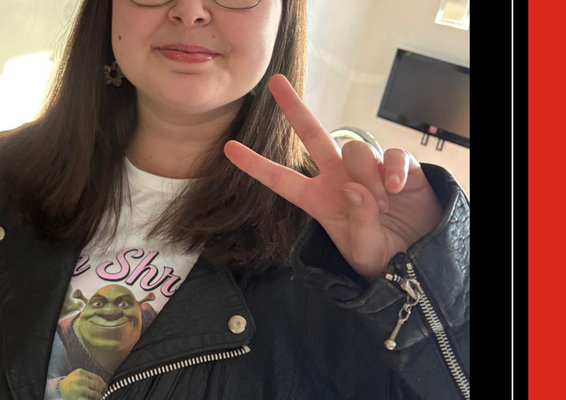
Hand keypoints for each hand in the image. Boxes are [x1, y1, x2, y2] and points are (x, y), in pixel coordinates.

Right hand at [58, 368, 107, 399]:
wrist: (59, 389)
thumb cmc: (71, 382)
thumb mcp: (79, 375)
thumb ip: (90, 377)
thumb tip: (104, 384)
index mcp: (82, 373)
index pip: (97, 378)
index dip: (103, 384)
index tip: (104, 388)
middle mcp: (81, 380)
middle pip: (97, 386)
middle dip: (102, 391)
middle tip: (102, 394)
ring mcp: (79, 390)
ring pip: (95, 394)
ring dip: (99, 397)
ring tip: (99, 398)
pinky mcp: (78, 398)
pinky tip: (93, 399)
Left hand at [224, 74, 442, 280]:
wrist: (419, 257)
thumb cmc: (383, 255)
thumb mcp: (364, 249)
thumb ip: (358, 222)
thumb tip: (353, 187)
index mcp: (318, 200)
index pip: (281, 179)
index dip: (255, 165)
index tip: (228, 148)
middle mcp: (339, 178)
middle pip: (313, 135)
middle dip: (294, 108)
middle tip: (276, 82)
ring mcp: (369, 169)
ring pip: (355, 150)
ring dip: (368, 180)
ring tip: (382, 207)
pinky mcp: (400, 166)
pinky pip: (393, 155)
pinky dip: (395, 171)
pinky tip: (397, 190)